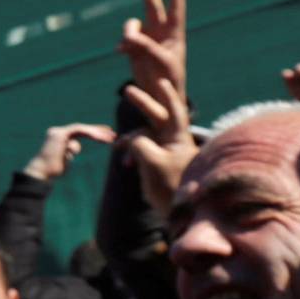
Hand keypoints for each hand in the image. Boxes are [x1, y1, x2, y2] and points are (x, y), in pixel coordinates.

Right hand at [21, 122, 115, 183]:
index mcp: (59, 137)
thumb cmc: (52, 171)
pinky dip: (90, 133)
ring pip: (81, 128)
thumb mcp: (64, 160)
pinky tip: (99, 138)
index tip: (106, 136)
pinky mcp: (60, 134)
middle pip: (82, 128)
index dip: (93, 132)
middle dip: (98, 130)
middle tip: (113, 133)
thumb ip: (70, 152)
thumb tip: (75, 149)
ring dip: (96, 133)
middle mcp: (58, 131)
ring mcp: (58, 132)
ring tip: (109, 138)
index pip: (79, 132)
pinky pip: (78, 130)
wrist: (41, 173)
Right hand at [120, 0, 187, 104]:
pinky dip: (123, 44)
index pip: (176, 11)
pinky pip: (125, 40)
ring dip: (129, 31)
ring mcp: (146, 40)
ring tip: (127, 44)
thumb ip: (147, 46)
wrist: (157, 96)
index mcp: (174, 35)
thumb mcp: (162, 62)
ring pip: (133, 25)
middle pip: (153, 8)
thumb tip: (129, 36)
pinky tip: (121, 51)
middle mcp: (160, 33)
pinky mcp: (133, 49)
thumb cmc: (169, 79)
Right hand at [122, 77, 198, 217]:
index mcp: (178, 139)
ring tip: (118, 152)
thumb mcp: (151, 162)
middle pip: (158, 118)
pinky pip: (147, 152)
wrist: (181, 216)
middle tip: (127, 91)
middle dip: (143, 106)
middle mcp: (176, 143)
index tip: (161, 81)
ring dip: (132, 142)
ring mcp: (170, 155)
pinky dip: (135, 155)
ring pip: (148, 138)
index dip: (167, 95)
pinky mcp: (164, 167)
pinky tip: (126, 166)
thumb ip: (139, 143)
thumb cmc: (170, 187)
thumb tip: (133, 140)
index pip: (174, 110)